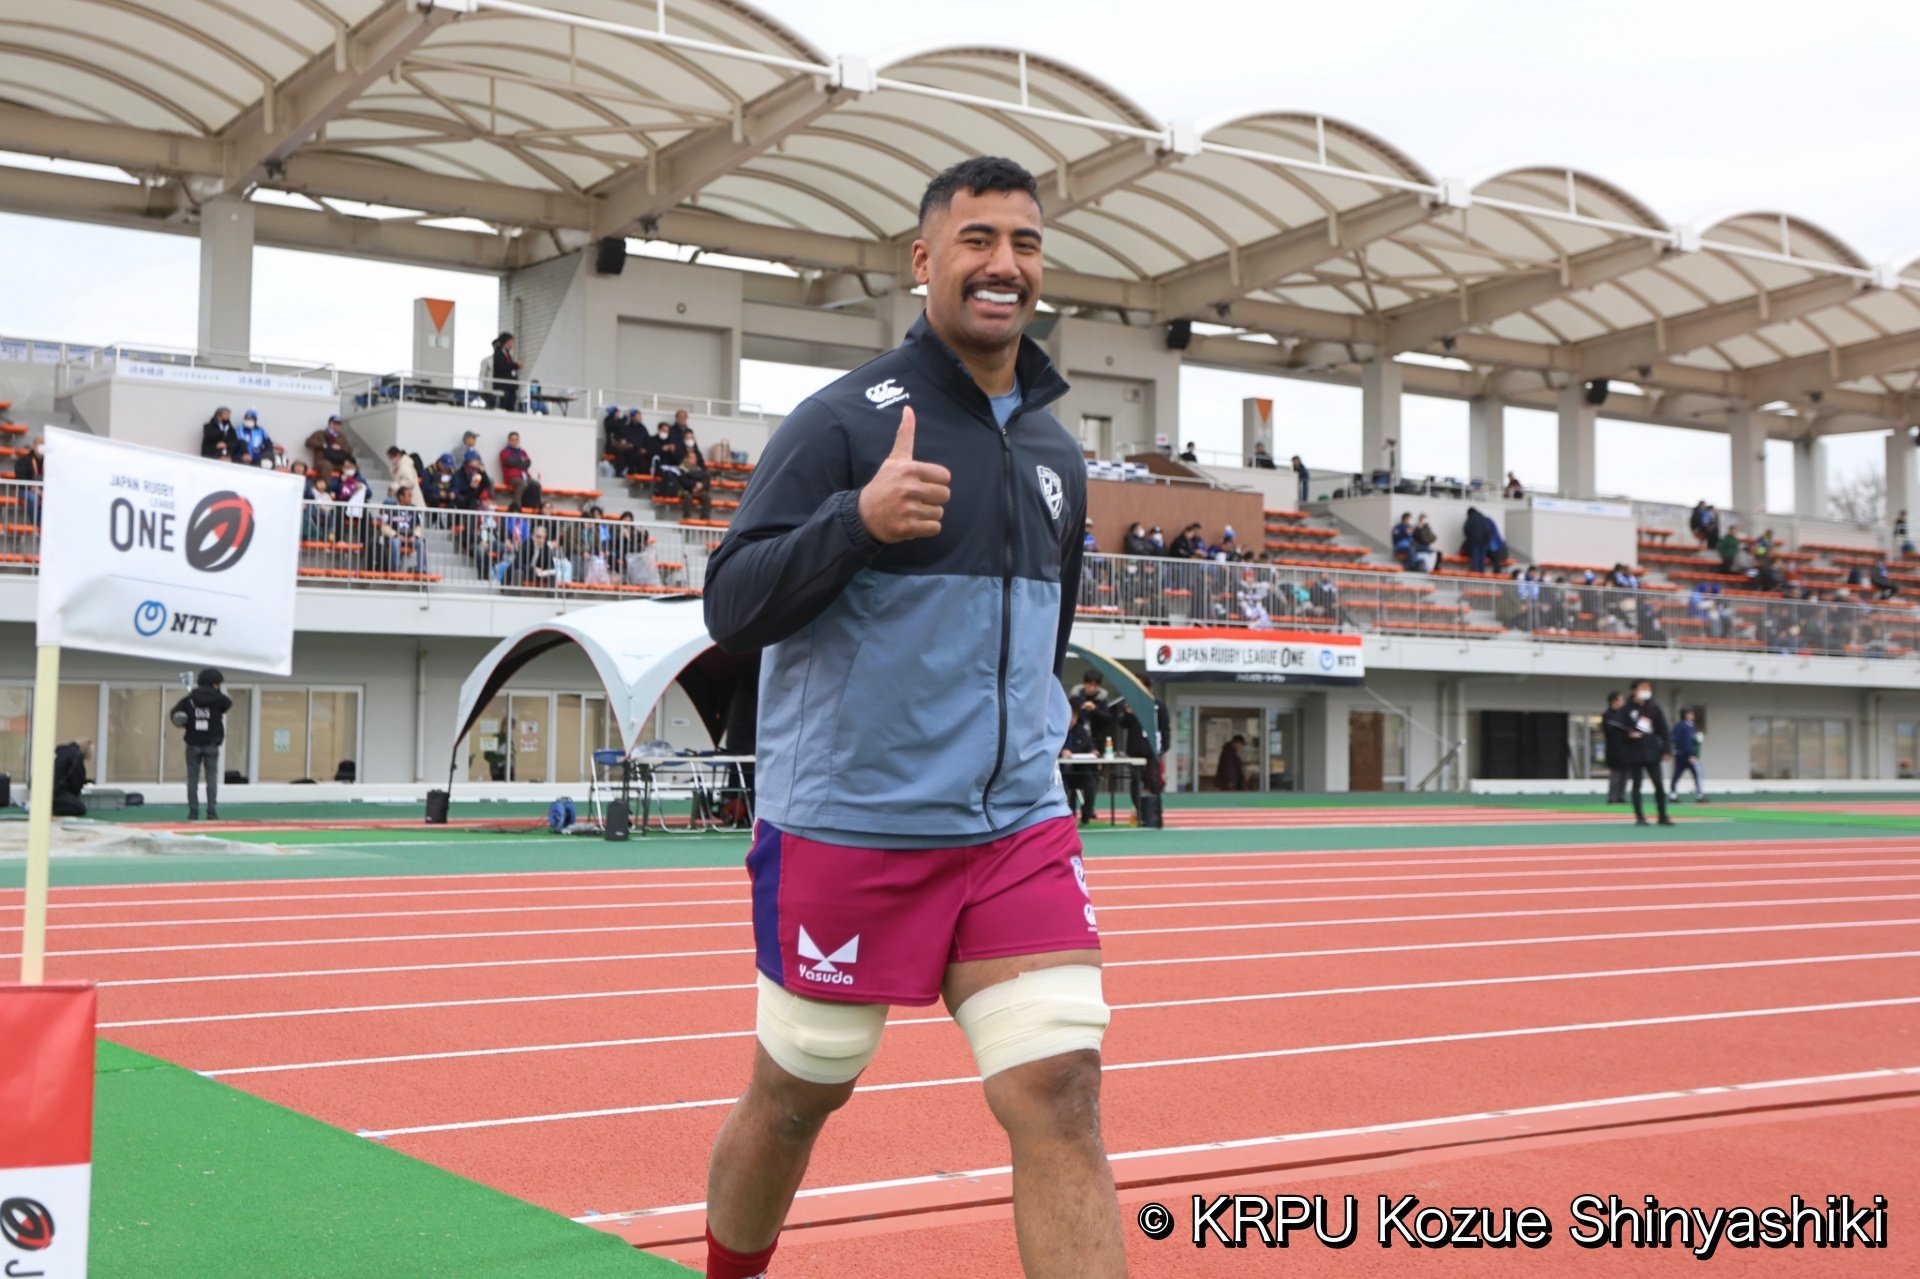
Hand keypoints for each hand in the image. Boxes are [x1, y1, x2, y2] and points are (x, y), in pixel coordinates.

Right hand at [858, 407, 949, 543]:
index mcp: (909, 469)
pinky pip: (934, 528)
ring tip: (913, 510)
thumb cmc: (883, 484)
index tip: (923, 483)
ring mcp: (907, 509)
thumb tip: (908, 409)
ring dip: (929, 514)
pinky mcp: (907, 528)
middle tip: (918, 498)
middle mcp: (908, 488)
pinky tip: (914, 522)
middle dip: (934, 499)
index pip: (945, 476)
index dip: (937, 481)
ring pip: (939, 513)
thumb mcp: (894, 459)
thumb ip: (905, 435)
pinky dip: (927, 528)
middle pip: (944, 495)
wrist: (863, 514)